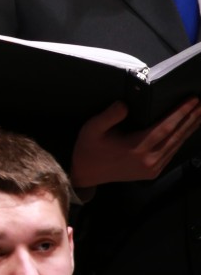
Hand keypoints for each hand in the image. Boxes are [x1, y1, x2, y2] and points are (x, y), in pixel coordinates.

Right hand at [71, 98, 200, 187]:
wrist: (86, 173)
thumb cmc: (89, 150)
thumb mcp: (92, 129)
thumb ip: (109, 116)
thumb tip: (124, 104)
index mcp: (136, 149)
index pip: (165, 127)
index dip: (181, 113)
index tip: (192, 101)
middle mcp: (148, 160)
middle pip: (176, 136)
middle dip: (191, 119)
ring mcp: (152, 168)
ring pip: (176, 145)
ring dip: (189, 129)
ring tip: (198, 115)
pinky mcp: (152, 172)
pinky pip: (171, 154)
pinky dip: (180, 141)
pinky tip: (186, 131)